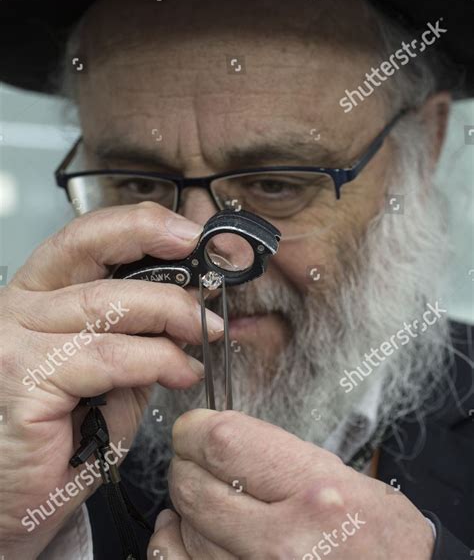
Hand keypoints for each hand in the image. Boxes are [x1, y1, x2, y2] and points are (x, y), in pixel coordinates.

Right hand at [0, 203, 223, 559]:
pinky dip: (158, 361)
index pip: (85, 236)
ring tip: (204, 337)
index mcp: (38, 293)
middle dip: (161, 262)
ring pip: (107, 306)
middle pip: (91, 253)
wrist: (21, 501)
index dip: (139, 225)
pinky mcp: (23, 379)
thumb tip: (189, 303)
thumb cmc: (66, 433)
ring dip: (171, 318)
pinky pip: (108, 358)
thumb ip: (139, 332)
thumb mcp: (112, 368)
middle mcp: (18, 307)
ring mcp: (14, 340)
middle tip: (207, 292)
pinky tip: (181, 373)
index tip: (189, 234)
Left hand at [155, 409, 434, 558]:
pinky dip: (173, 543)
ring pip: (186, 527)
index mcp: (314, 489)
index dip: (195, 430)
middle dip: (185, 464)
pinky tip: (183, 529)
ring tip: (207, 493)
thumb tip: (215, 435)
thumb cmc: (375, 532)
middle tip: (195, 457)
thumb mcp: (342, 473)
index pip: (223, 443)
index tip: (194, 427)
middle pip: (194, 486)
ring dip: (186, 505)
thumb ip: (278, 452)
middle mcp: (284, 539)